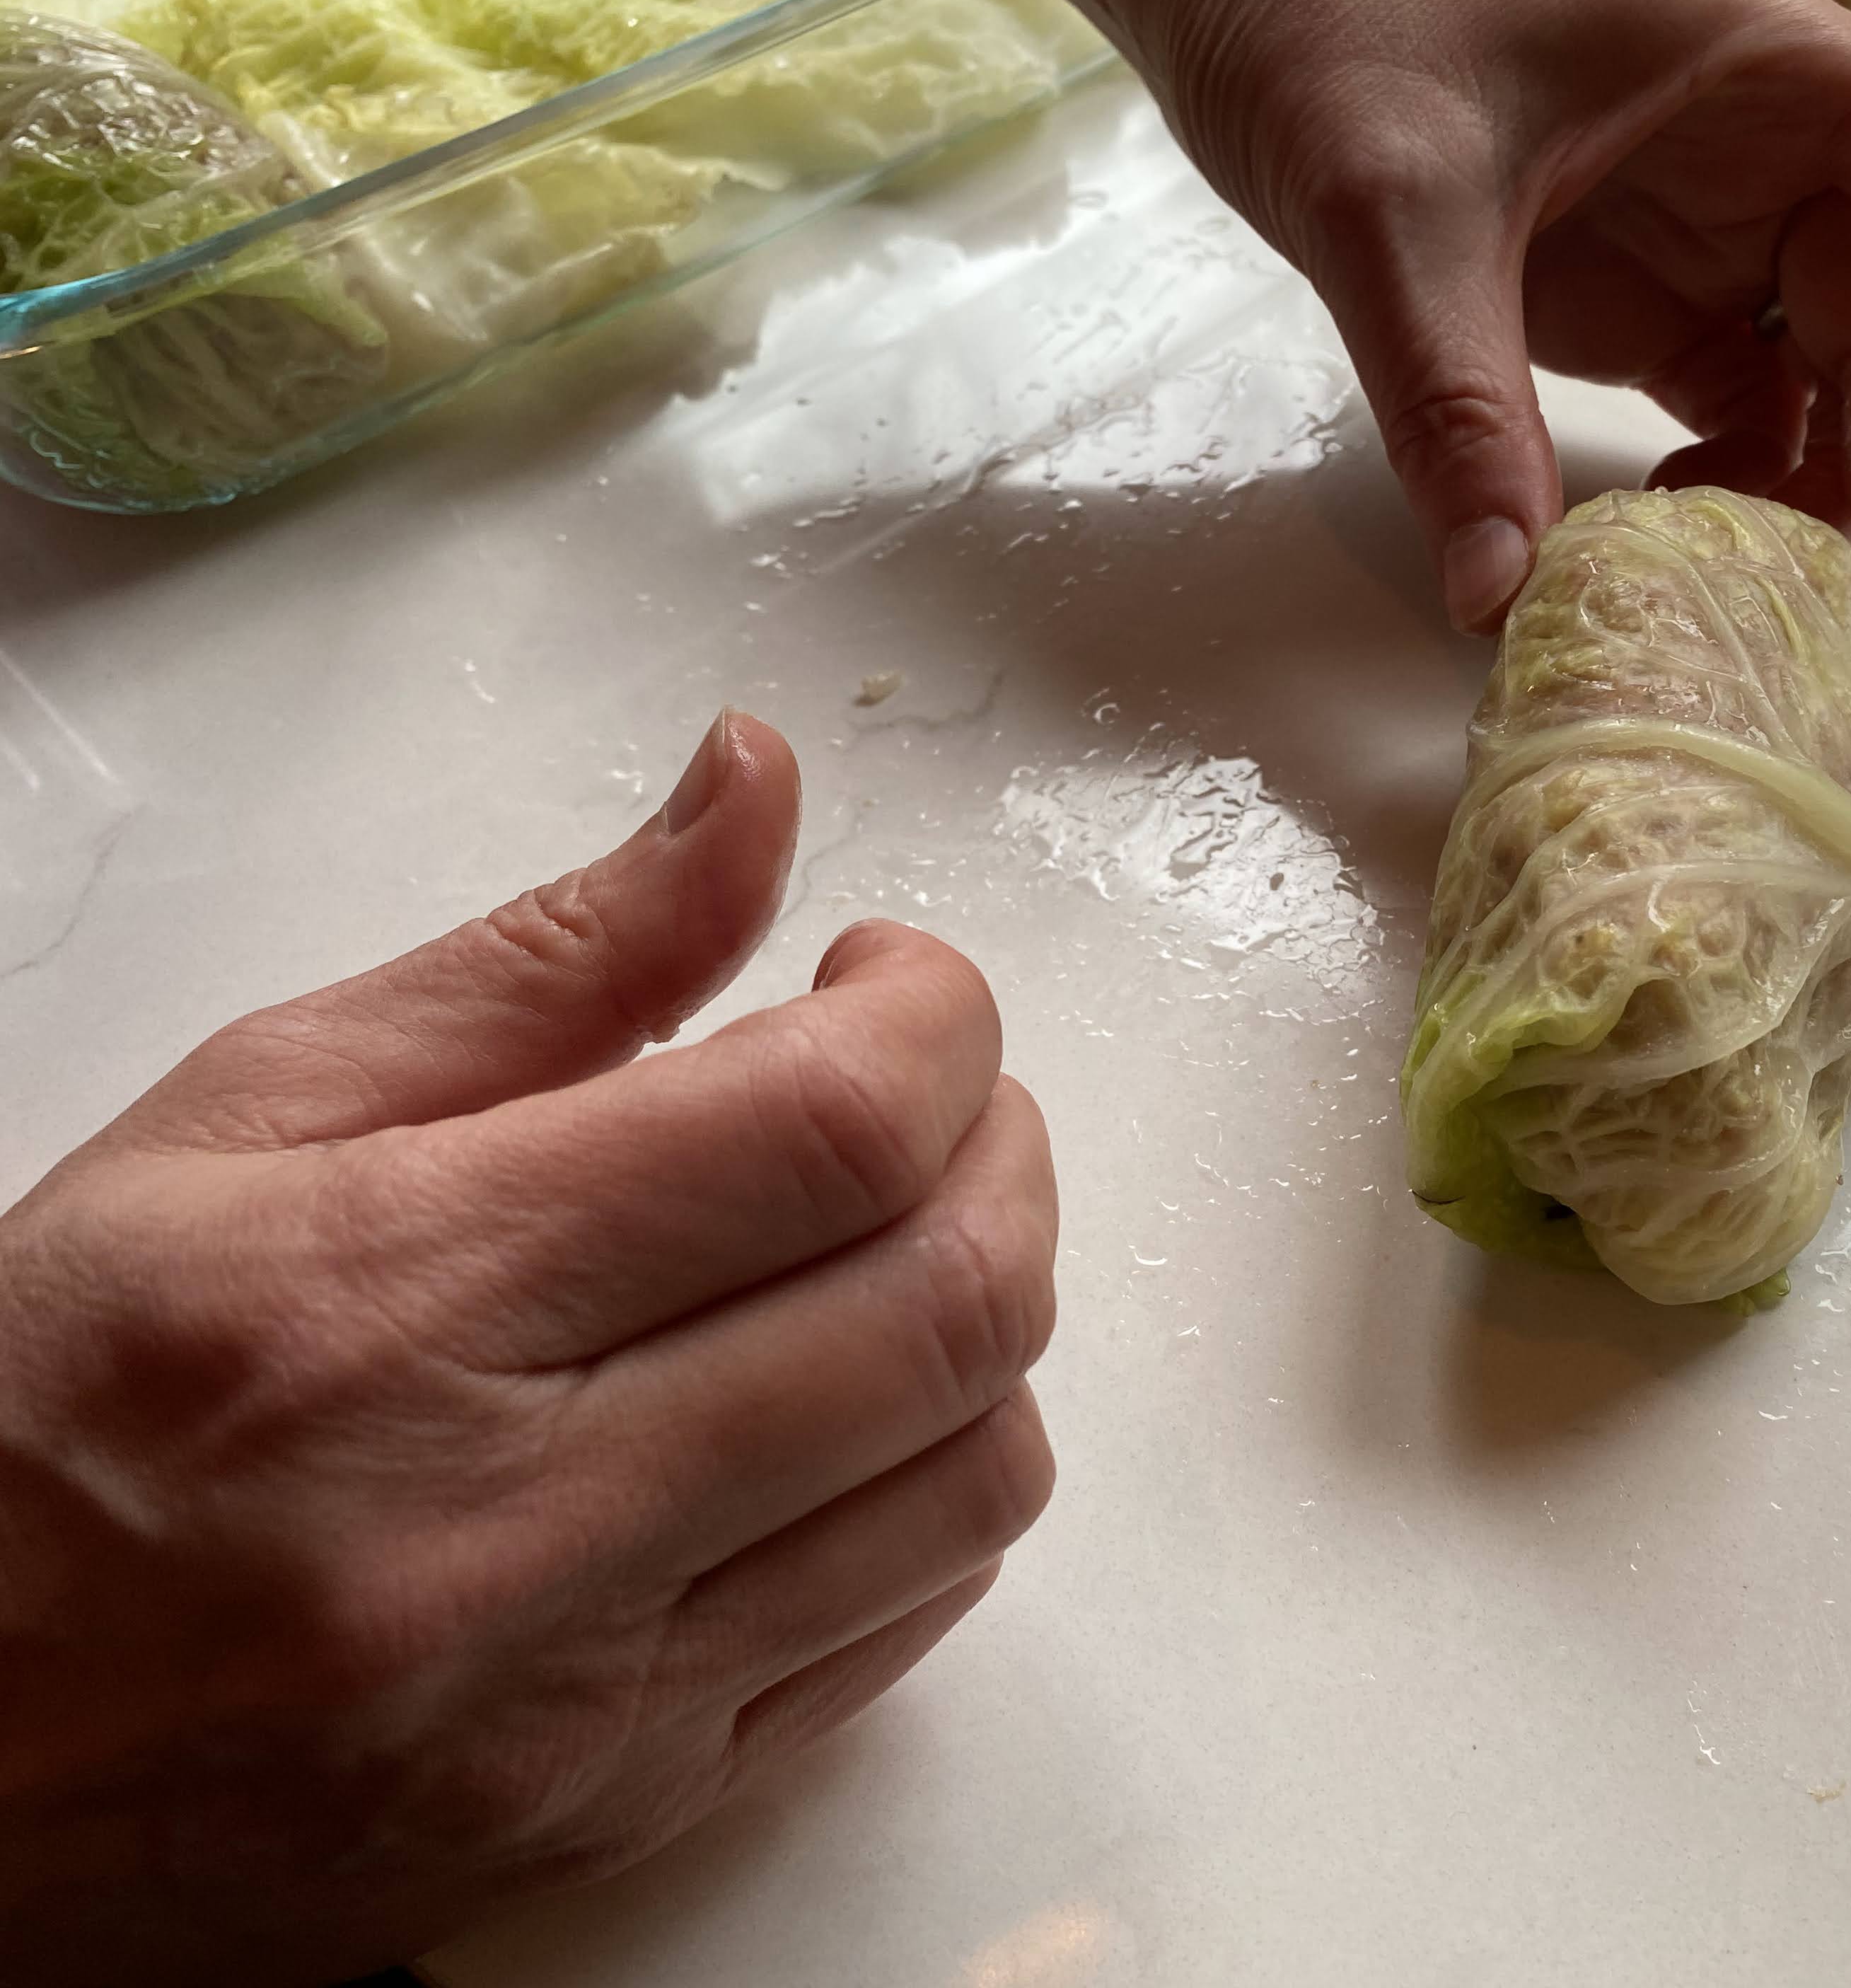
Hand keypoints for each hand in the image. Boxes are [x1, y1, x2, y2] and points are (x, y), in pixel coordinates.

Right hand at [0, 714, 1058, 1986]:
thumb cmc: (36, 1411)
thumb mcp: (249, 1116)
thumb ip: (551, 956)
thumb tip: (754, 792)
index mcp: (397, 1303)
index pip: (836, 1127)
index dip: (935, 1017)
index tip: (889, 981)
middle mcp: (510, 1526)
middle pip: (952, 1300)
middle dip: (1003, 1144)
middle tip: (923, 1092)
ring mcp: (585, 1701)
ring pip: (974, 1475)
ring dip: (983, 1316)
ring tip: (877, 1245)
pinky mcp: (625, 1809)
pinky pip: (909, 1626)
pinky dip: (926, 1482)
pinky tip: (829, 1410)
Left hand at [887, 0, 1850, 651]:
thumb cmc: (1327, 18)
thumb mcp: (1387, 209)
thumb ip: (1451, 400)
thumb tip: (1498, 596)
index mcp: (1770, 77)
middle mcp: (1772, 161)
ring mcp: (1713, 239)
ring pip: (1830, 394)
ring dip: (1823, 515)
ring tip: (1780, 638)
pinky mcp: (1644, 307)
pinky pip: (1737, 423)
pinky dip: (1730, 504)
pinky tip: (1665, 569)